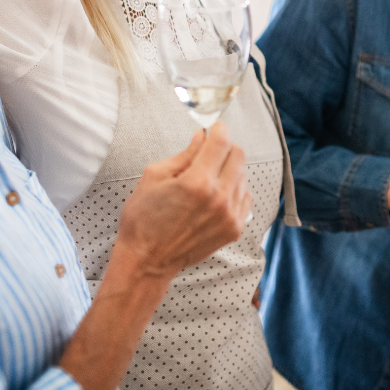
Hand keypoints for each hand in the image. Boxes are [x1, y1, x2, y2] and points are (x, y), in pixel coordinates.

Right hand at [115, 122, 252, 280]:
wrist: (148, 261)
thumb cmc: (144, 219)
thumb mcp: (154, 177)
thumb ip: (183, 154)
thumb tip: (201, 137)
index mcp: (197, 182)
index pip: (221, 142)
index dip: (217, 129)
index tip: (213, 128)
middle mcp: (219, 198)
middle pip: (238, 155)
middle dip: (224, 147)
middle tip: (209, 151)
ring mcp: (230, 215)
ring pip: (243, 175)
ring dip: (228, 169)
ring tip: (207, 178)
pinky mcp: (234, 229)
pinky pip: (245, 197)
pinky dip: (234, 190)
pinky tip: (215, 195)